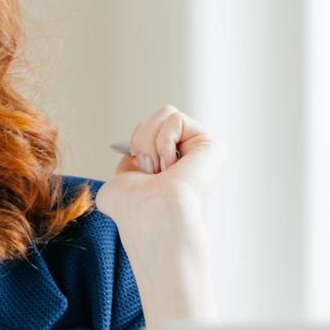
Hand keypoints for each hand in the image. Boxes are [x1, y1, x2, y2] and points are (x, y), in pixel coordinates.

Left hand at [96, 104, 227, 232]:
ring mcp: (201, 153)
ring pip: (165, 114)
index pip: (147, 132)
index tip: (139, 171)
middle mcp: (188, 160)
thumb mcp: (117, 185)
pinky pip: (175, 119)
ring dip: (151, 142)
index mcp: (169, 168)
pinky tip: (172, 167)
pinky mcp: (212, 146)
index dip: (136, 145)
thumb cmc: (132, 210)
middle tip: (151, 173)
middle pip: (155, 118)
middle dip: (143, 143)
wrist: (152, 216)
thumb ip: (125, 168)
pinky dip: (164, 141)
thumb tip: (133, 160)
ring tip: (161, 170)